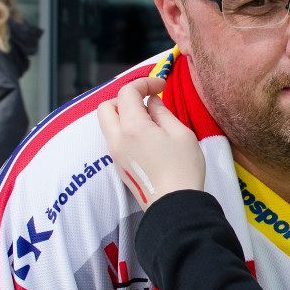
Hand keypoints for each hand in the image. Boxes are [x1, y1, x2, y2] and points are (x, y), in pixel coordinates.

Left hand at [97, 77, 203, 206]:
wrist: (175, 206)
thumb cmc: (183, 169)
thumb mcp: (181, 134)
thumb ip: (163, 113)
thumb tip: (152, 103)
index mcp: (132, 127)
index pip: (127, 92)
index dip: (144, 83)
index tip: (161, 86)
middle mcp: (117, 140)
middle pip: (106, 107)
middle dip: (125, 98)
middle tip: (147, 101)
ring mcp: (115, 155)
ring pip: (108, 124)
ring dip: (124, 115)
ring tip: (150, 121)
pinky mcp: (119, 167)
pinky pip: (115, 140)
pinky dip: (125, 130)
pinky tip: (147, 138)